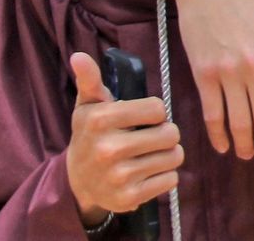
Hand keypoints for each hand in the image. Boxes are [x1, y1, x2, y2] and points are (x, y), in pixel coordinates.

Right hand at [65, 52, 182, 226]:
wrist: (78, 181)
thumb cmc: (91, 135)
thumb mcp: (88, 106)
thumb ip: (90, 80)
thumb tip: (79, 56)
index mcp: (100, 120)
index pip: (158, 108)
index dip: (156, 112)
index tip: (144, 117)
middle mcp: (108, 149)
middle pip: (171, 133)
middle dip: (166, 133)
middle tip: (151, 137)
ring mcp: (119, 176)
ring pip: (175, 156)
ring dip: (168, 154)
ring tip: (150, 153)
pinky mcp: (129, 198)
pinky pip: (171, 180)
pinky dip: (165, 176)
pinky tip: (147, 172)